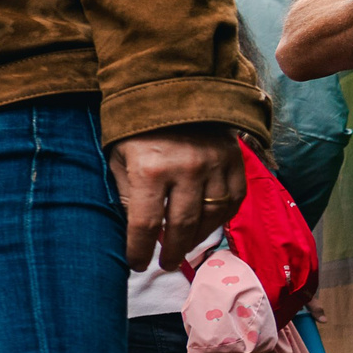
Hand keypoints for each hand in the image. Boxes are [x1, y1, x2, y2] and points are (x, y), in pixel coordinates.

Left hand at [109, 124, 244, 269]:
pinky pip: (233, 201)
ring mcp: (215, 165)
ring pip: (210, 217)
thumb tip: (134, 230)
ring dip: (196, 239)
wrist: (172, 89)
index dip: (140, 250)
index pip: (146, 224)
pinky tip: (206, 227)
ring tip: (182, 249)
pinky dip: (220, 219)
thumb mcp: (118, 158)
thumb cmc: (136, 128)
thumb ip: (125, 194)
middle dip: (171, 251)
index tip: (136, 263)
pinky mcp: (234, 160)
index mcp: (150, 169)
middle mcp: (186, 169)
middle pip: (182, 226)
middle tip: (164, 263)